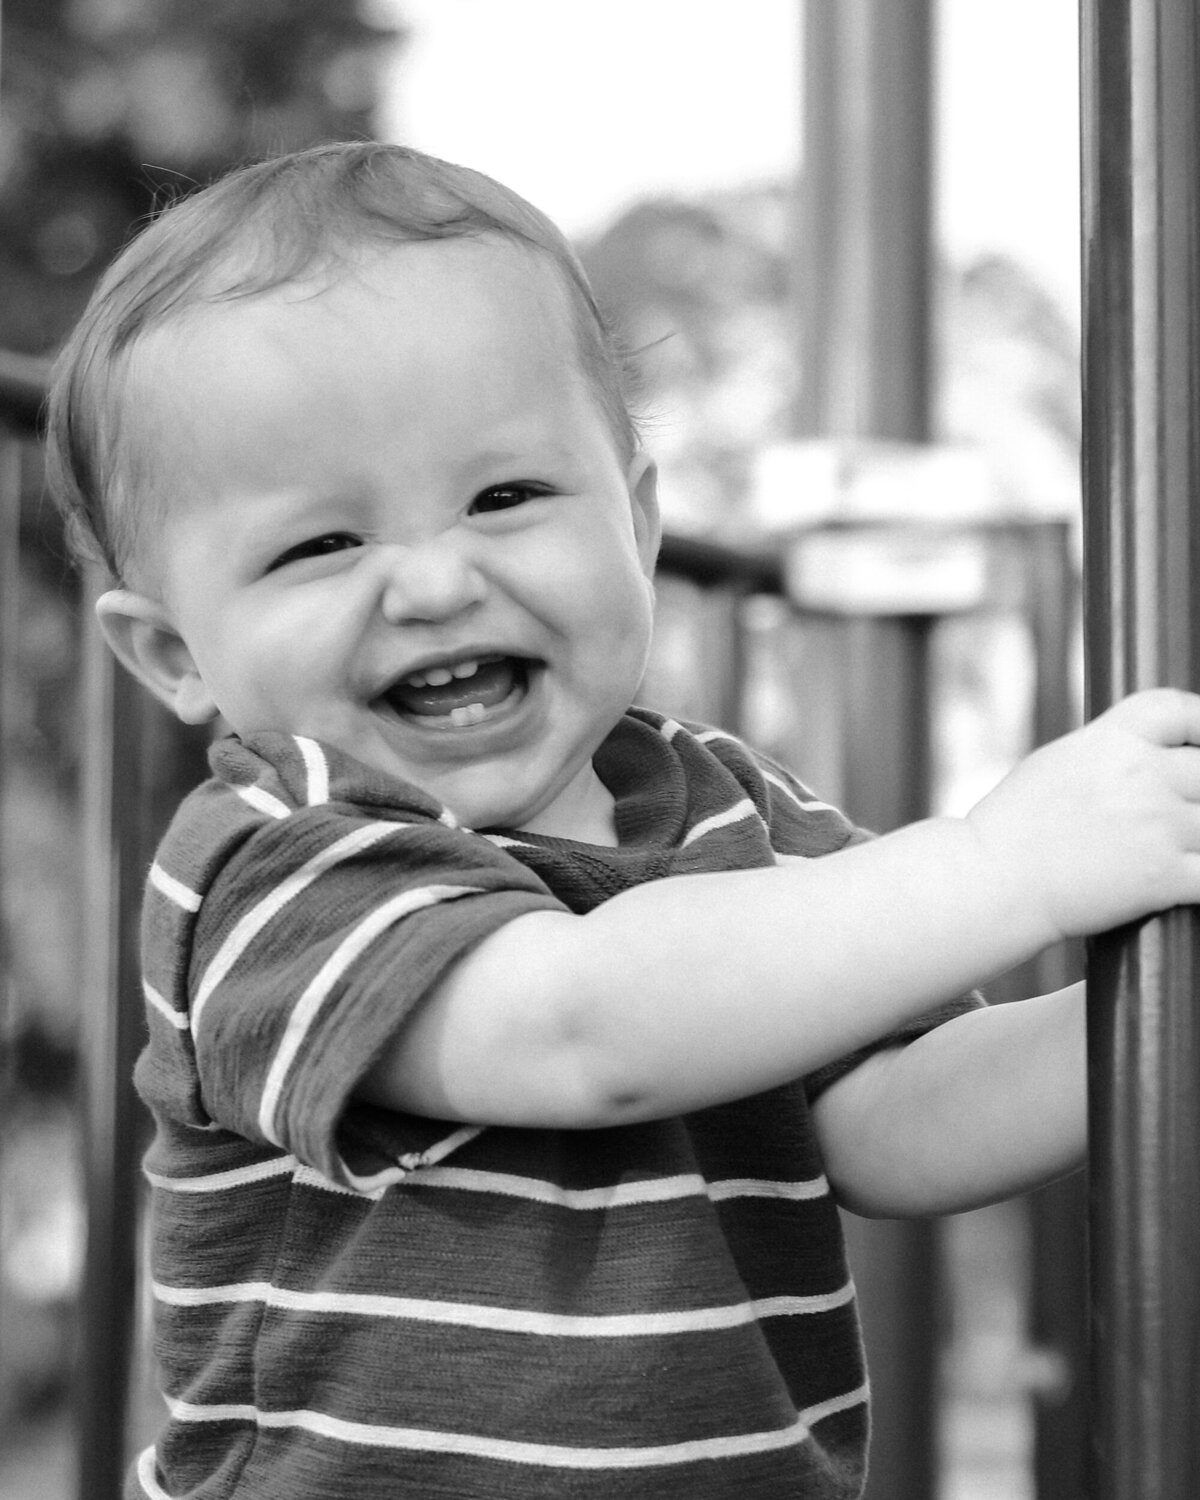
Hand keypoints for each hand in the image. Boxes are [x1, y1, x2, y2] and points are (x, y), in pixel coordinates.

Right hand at [965, 688, 1199, 941]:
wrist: (993, 880)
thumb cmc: (1014, 827)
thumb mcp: (1059, 762)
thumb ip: (1110, 752)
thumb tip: (1148, 753)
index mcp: (1113, 739)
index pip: (1182, 710)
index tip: (1196, 749)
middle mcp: (1142, 774)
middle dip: (1197, 792)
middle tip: (1177, 813)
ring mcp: (1159, 825)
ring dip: (1197, 836)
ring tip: (1173, 847)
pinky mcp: (1166, 876)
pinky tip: (1185, 879)